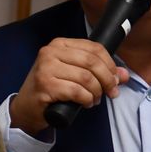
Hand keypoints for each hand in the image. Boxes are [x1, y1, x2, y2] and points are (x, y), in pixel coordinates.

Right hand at [9, 37, 128, 134]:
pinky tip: (85, 103)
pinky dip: (87, 99)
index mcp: (59, 44)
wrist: (27, 106)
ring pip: (86, 78)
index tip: (116, 79)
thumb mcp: (74, 74)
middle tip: (111, 92)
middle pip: (92, 62)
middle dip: (107, 80)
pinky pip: (77, 91)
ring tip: (94, 99)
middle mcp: (50, 53)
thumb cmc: (52, 88)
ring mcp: (45, 68)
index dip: (110, 64)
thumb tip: (124, 75)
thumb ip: (99, 72)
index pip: (94, 48)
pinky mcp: (45, 85)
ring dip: (96, 92)